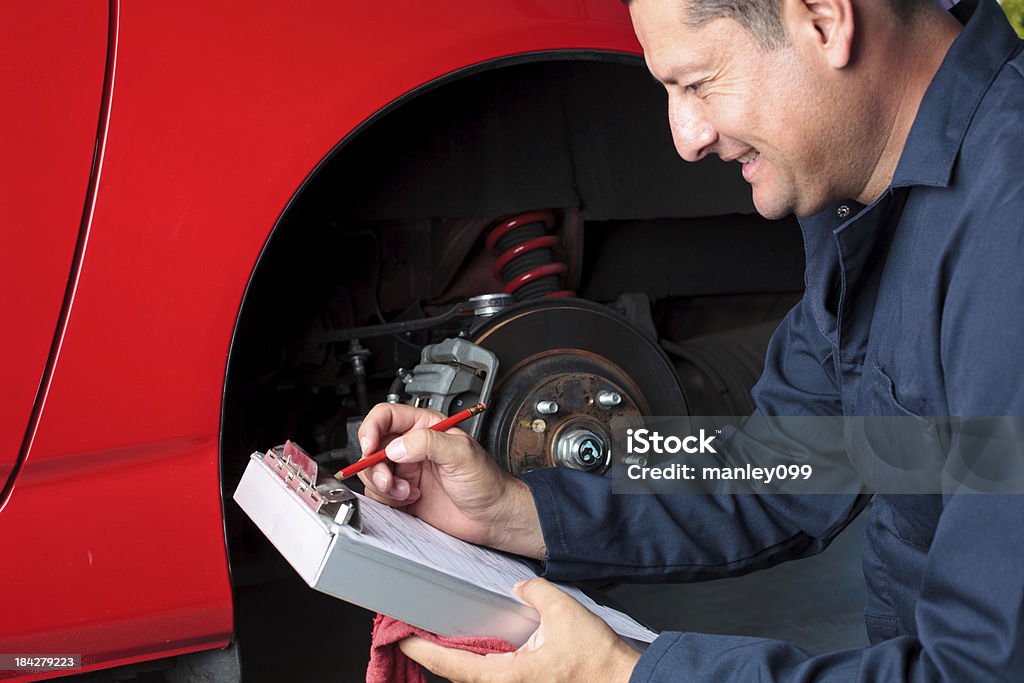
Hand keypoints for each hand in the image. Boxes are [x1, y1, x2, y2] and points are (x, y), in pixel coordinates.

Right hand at [356, 403, 545, 557]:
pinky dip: (387, 500)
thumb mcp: (461, 453)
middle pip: (372, 447)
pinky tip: (410, 500)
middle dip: (375, 465)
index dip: (371, 429)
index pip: (386, 417)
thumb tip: (396, 447)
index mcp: (425, 427)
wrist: (492, 516)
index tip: (370, 448)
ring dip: (383, 485)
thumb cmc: (486, 481)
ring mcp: (406, 471)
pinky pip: (379, 494)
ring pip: (372, 472)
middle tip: (389, 479)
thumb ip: (428, 443)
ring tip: (406, 492)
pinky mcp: (403, 495)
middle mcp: (412, 447)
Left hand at [400, 578, 641, 682]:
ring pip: (476, 678)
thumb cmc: (598, 662)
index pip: (453, 665)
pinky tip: (482, 646)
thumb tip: (520, 588)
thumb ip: (534, 593)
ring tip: (442, 638)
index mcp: (507, 677)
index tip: (403, 637)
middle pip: (458, 675)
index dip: (424, 649)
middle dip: (435, 654)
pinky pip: (494, 676)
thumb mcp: (564, 612)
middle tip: (415, 632)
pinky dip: (480, 662)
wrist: (624, 682)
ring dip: (458, 660)